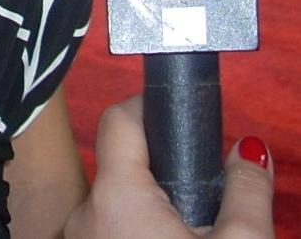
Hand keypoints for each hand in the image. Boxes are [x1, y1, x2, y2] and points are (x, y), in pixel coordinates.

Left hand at [66, 96, 273, 238]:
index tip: (178, 113)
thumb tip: (250, 150)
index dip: (150, 108)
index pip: (119, 118)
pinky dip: (133, 231)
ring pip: (114, 203)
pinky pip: (106, 230)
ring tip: (187, 231)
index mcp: (116, 197)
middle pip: (121, 165)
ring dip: (147, 208)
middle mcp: (84, 215)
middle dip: (159, 172)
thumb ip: (246, 190)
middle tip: (199, 196)